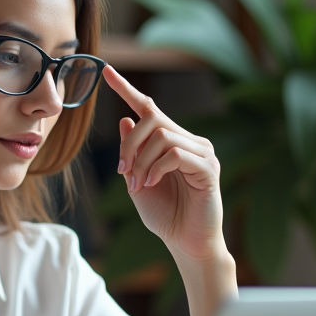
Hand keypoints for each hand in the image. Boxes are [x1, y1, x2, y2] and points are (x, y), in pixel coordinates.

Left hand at [106, 65, 226, 263]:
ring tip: (138, 184)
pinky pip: (175, 153)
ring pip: (162, 136)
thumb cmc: (165, 216)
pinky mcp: (208, 168)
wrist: (186, 244)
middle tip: (123, 172)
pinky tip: (151, 183)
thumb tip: (126, 120)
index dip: (127, 89)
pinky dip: (156, 168)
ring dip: (141, 161)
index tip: (107, 71)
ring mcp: (202, 153)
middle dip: (129, 145)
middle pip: (152, 118)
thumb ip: (133, 154)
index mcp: (173, 143)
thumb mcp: (138, 182)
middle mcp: (190, 141)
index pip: (150, 108)